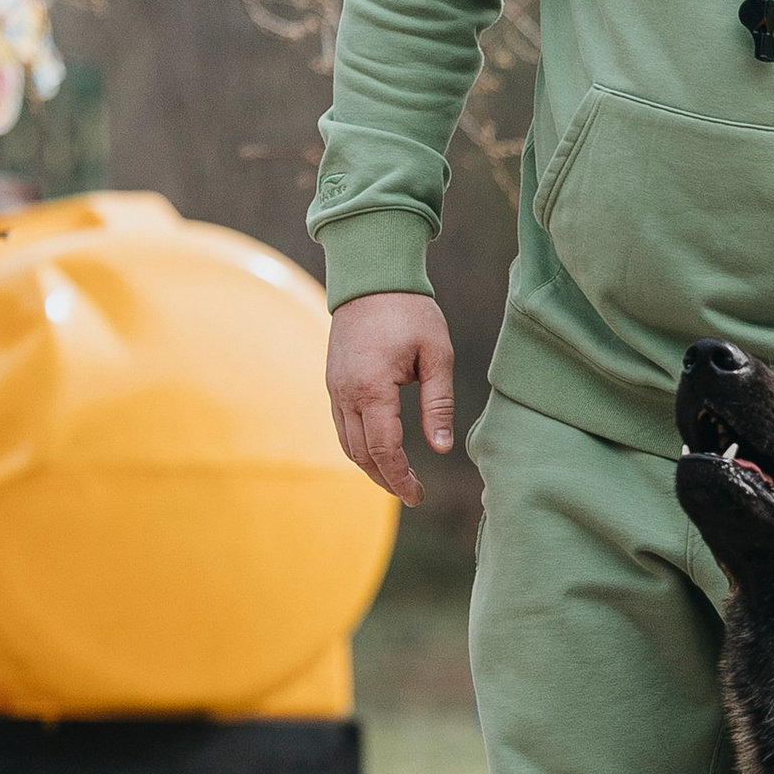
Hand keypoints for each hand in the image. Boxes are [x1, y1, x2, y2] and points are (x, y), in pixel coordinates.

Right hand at [326, 292, 454, 505]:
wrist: (370, 278)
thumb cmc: (410, 311)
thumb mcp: (437, 354)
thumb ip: (438, 403)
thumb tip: (441, 449)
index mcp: (372, 388)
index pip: (384, 449)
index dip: (400, 478)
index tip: (419, 496)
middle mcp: (346, 393)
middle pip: (361, 454)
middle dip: (386, 480)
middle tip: (413, 495)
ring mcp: (334, 388)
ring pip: (347, 444)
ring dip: (371, 467)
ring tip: (398, 480)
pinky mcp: (332, 383)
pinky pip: (342, 427)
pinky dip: (360, 447)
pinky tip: (381, 453)